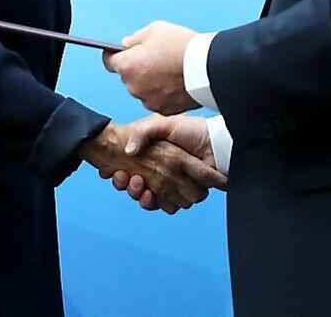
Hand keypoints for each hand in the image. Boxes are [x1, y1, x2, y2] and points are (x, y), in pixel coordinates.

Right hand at [80, 122, 223, 214]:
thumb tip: (128, 150)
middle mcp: (160, 173)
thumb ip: (143, 132)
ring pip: (147, 198)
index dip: (121, 176)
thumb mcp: (163, 124)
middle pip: (135, 188)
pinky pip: (164, 206)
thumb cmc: (191, 130)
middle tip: (126, 176)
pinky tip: (148, 194)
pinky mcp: (181, 195)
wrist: (215, 141)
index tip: (115, 172)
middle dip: (128, 185)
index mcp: (155, 157)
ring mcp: (170, 185)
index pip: (129, 172)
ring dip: (138, 193)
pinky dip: (154, 202)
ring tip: (138, 182)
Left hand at [102, 20, 200, 114]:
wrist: (207, 68)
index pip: (109, 61)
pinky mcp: (162, 109)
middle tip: (156, 58)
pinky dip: (162, 93)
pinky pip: (157, 99)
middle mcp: (133, 86)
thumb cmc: (182, 46)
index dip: (115, 55)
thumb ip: (136, 38)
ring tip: (169, 71)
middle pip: (128, 76)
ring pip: (143, 89)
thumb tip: (126, 44)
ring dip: (149, 82)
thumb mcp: (156, 30)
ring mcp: (147, 100)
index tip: (120, 53)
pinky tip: (175, 82)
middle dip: (137, 68)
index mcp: (127, 65)